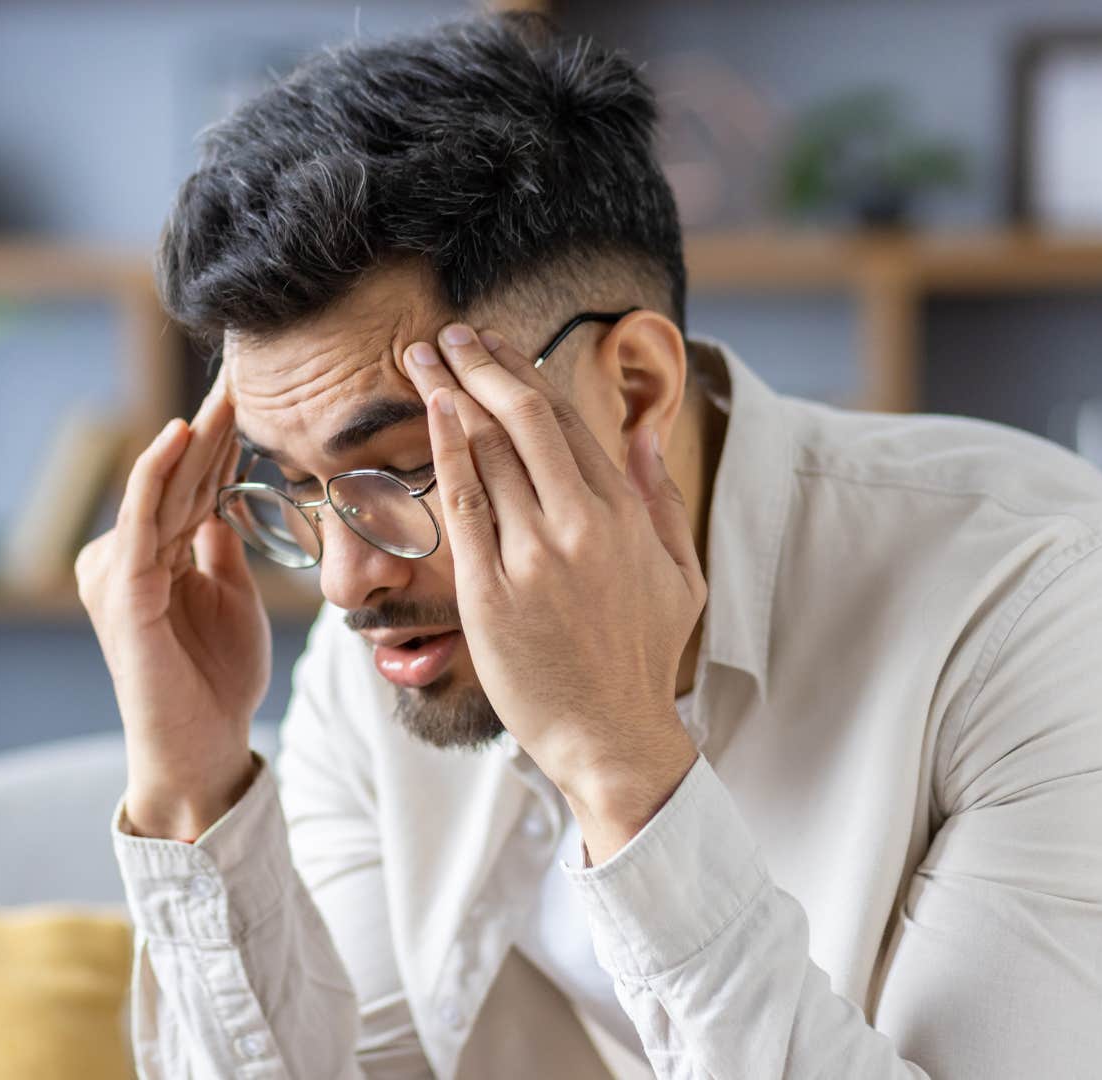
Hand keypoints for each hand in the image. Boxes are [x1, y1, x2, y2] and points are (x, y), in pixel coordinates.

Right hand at [76, 376, 267, 840]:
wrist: (201, 747)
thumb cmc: (215, 679)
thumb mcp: (230, 598)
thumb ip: (218, 548)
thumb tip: (222, 502)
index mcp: (154, 555)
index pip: (190, 483)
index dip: (221, 439)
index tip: (255, 393)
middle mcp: (127, 554)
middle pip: (177, 476)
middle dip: (212, 423)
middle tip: (246, 368)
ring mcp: (119, 569)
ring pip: (162, 484)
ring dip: (195, 434)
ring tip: (227, 388)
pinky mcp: (123, 588)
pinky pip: (142, 515)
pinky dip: (159, 472)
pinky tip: (181, 433)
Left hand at [404, 324, 702, 856]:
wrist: (612, 738)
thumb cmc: (642, 661)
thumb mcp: (680, 574)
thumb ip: (661, 499)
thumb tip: (643, 433)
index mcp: (624, 515)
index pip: (567, 421)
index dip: (523, 372)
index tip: (493, 346)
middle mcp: (581, 524)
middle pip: (523, 418)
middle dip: (480, 363)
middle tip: (447, 333)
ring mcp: (535, 555)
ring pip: (489, 449)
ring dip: (451, 391)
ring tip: (421, 358)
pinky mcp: (492, 590)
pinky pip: (464, 502)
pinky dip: (446, 448)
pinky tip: (431, 410)